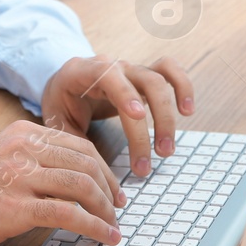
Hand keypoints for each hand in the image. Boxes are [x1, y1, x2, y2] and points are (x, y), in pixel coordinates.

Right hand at [0, 120, 123, 245]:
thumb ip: (30, 157)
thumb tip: (69, 175)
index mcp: (21, 132)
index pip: (77, 144)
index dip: (102, 168)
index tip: (111, 188)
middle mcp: (23, 148)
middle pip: (85, 162)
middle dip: (109, 188)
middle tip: (119, 207)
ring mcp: (20, 176)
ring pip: (81, 185)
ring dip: (105, 209)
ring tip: (113, 225)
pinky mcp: (17, 207)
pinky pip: (69, 214)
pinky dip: (94, 227)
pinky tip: (105, 237)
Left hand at [41, 55, 193, 178]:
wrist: (63, 83)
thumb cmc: (61, 104)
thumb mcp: (58, 123)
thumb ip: (77, 145)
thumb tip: (103, 180)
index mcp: (82, 71)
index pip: (107, 74)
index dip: (124, 92)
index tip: (137, 117)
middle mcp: (111, 65)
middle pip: (142, 82)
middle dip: (151, 124)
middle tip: (148, 163)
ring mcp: (129, 68)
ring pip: (158, 81)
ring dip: (167, 117)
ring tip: (166, 151)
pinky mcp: (143, 74)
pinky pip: (169, 70)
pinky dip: (182, 86)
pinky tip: (187, 110)